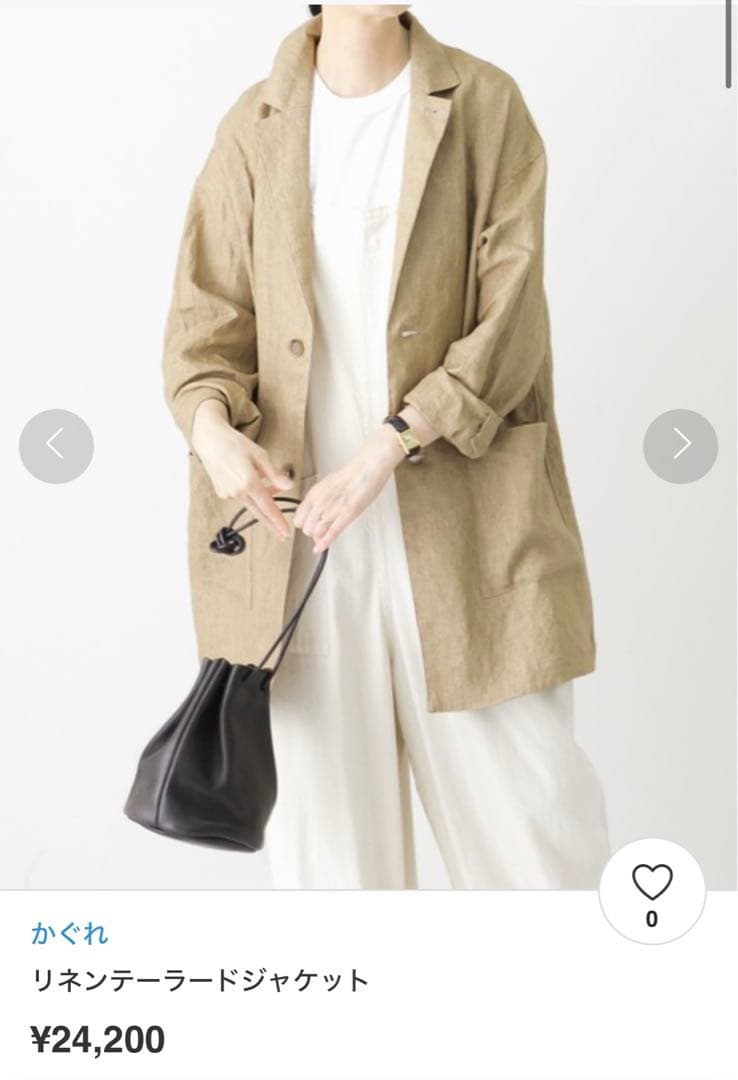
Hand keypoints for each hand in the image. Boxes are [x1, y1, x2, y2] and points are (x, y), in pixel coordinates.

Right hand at [192, 399, 293, 539]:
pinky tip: (251, 480)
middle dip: (272, 524)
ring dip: (262, 500)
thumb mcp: (260, 455)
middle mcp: (237, 492)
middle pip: (259, 513)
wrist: (209, 440)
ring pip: (251, 503)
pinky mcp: (222, 493)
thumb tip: (289, 486)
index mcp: (248, 482)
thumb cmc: (235, 444)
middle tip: (282, 535)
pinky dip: (250, 494)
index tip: (286, 532)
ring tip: (272, 487)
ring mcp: (228, 494)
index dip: (278, 521)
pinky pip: (241, 497)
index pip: (268, 507)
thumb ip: (274, 474)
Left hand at [293, 424, 405, 551]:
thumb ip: (321, 498)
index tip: (309, 526)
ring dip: (319, 538)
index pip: (299, 518)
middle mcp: (320, 503)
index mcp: (314, 494)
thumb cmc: (353, 474)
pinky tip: (320, 549)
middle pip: (306, 528)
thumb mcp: (328, 485)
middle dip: (312, 532)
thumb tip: (318, 509)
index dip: (304, 524)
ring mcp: (332, 510)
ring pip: (316, 533)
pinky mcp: (346, 515)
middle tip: (320, 532)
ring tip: (324, 538)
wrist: (368, 467)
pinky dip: (325, 544)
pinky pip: (331, 534)